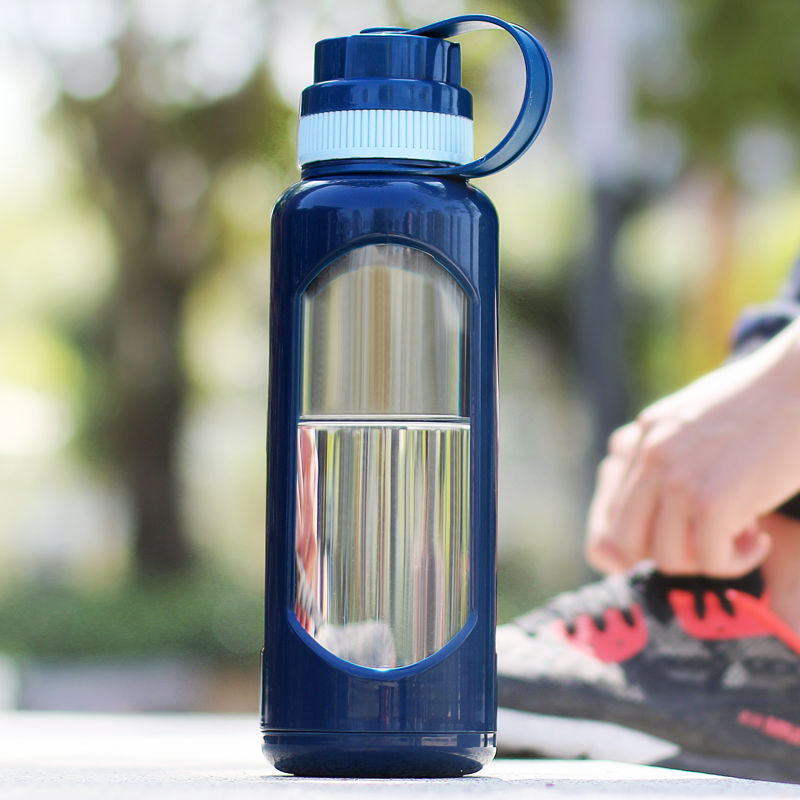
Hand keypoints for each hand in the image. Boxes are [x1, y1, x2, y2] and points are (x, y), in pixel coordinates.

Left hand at [586, 319, 799, 576]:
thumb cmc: (766, 399)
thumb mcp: (699, 414)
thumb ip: (672, 447)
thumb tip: (669, 496)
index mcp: (645, 436)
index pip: (618, 508)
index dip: (652, 534)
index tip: (691, 534)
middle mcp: (651, 457)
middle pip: (628, 541)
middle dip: (670, 555)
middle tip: (710, 544)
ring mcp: (677, 479)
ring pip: (668, 558)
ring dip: (707, 561)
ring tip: (742, 538)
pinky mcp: (712, 500)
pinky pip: (711, 560)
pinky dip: (737, 562)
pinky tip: (759, 539)